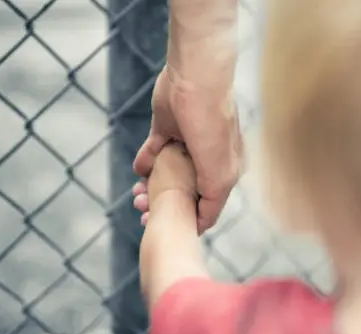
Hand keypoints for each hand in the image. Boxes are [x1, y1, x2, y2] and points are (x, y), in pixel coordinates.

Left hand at [133, 65, 242, 233]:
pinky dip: (145, 161)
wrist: (196, 78)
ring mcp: (186, 142)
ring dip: (151, 186)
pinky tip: (138, 170)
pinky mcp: (167, 127)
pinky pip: (153, 151)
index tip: (165, 228)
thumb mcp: (219, 172)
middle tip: (142, 211)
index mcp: (225, 170)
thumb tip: (201, 220)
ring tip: (135, 195)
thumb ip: (213, 198)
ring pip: (166, 173)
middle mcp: (207, 158)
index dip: (188, 219)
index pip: (207, 204)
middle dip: (164, 203)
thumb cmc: (213, 125)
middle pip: (183, 189)